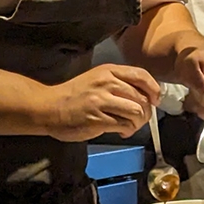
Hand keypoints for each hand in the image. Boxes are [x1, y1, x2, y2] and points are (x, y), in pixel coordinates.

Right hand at [41, 64, 159, 140]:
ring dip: (138, 123)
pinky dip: (127, 131)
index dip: (154, 89)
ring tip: (129, 126)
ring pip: (137, 112)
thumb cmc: (74, 96)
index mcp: (108, 71)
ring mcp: (101, 101)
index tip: (155, 100)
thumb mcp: (97, 80)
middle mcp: (106, 83)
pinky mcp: (97, 118)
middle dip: (147, 112)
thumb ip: (120, 84)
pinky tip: (120, 132)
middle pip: (142, 97)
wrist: (47, 108)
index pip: (141, 75)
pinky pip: (124, 125)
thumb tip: (146, 97)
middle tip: (139, 120)